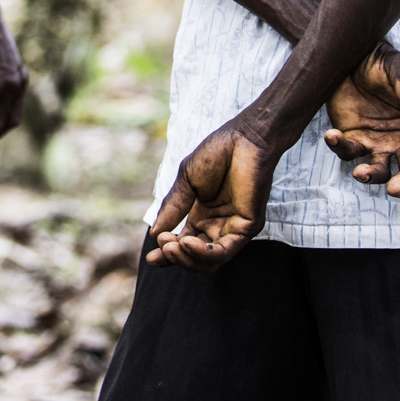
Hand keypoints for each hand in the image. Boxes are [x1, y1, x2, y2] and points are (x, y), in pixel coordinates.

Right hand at [146, 111, 279, 270]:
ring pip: (210, 262)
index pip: (184, 244)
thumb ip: (173, 208)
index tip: (151, 258)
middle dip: (175, 258)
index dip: (168, 254)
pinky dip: (204, 253)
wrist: (243, 138)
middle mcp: (218, 225)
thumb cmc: (216, 153)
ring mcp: (233, 228)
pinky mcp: (248, 227)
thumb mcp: (186, 181)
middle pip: (195, 258)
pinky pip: (224, 251)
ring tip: (172, 246)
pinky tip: (187, 243)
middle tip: (162, 247)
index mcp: (202, 215)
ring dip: (188, 259)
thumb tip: (154, 233)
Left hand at [322, 44, 399, 196]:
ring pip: (379, 169)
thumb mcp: (394, 66)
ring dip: (371, 176)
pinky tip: (332, 135)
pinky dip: (340, 147)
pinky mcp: (354, 139)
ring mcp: (378, 142)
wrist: (348, 57)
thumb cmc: (379, 61)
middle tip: (394, 190)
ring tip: (360, 173)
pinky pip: (348, 151)